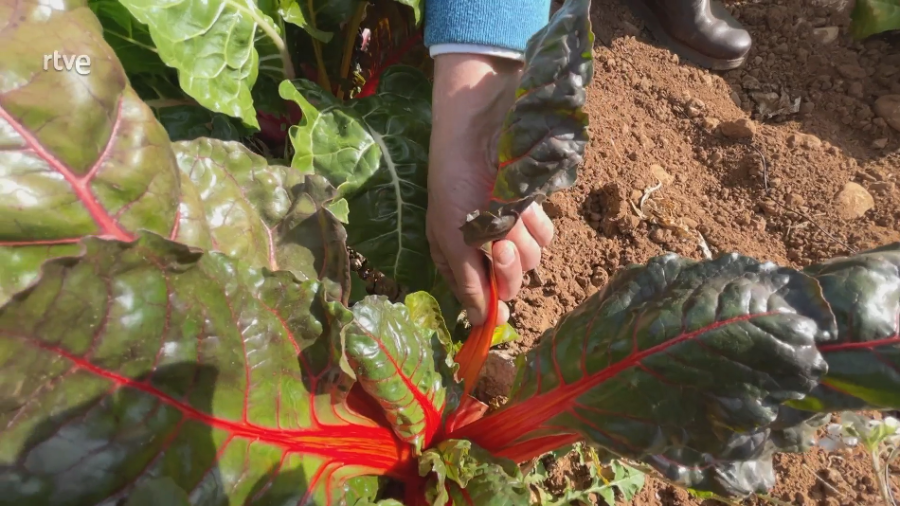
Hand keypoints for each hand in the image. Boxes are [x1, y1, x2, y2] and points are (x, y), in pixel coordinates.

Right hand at [426, 54, 554, 325]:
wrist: (480, 132)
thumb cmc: (455, 183)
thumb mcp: (451, 237)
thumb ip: (468, 282)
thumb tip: (483, 322)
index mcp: (455, 257)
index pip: (477, 295)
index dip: (490, 303)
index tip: (501, 311)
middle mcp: (483, 248)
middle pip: (509, 282)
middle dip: (508, 266)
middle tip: (502, 245)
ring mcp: (508, 228)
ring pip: (531, 260)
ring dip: (522, 239)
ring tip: (509, 214)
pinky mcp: (531, 210)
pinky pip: (546, 235)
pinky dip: (538, 223)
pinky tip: (526, 206)